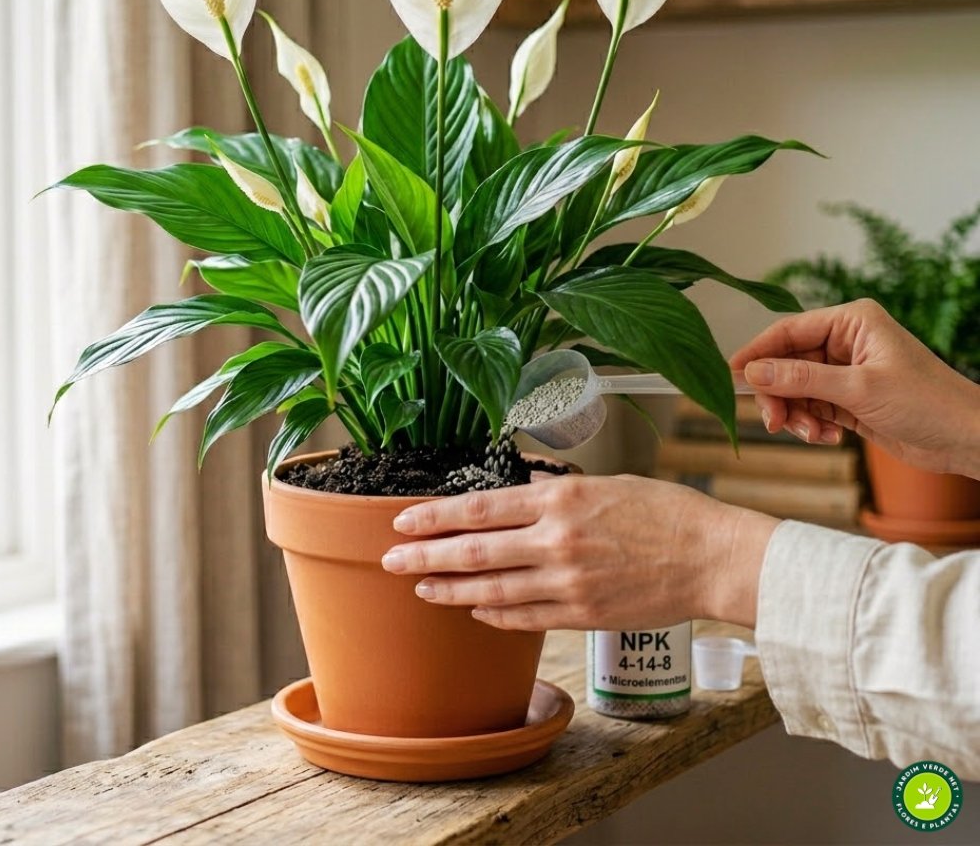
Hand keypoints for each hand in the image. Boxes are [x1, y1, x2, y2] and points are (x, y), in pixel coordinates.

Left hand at [381, 473, 777, 631]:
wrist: (712, 557)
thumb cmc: (665, 511)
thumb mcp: (606, 484)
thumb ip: (555, 491)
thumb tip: (518, 489)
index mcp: (560, 500)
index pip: (479, 508)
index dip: (434, 516)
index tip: (403, 521)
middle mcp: (556, 541)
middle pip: (473, 551)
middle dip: (425, 557)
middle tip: (390, 561)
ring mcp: (568, 582)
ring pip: (492, 589)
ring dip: (450, 590)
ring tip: (421, 589)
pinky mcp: (582, 615)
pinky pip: (525, 618)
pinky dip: (494, 615)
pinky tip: (474, 609)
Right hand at [730, 299, 979, 476]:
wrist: (966, 440)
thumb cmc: (927, 402)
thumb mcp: (859, 389)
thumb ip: (802, 378)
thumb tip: (753, 372)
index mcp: (852, 322)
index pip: (789, 331)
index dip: (757, 352)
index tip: (732, 374)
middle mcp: (845, 342)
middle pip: (787, 363)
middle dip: (779, 394)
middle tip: (773, 421)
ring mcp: (846, 372)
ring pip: (795, 389)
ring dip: (796, 414)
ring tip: (812, 434)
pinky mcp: (848, 399)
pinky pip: (811, 408)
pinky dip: (811, 424)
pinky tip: (827, 437)